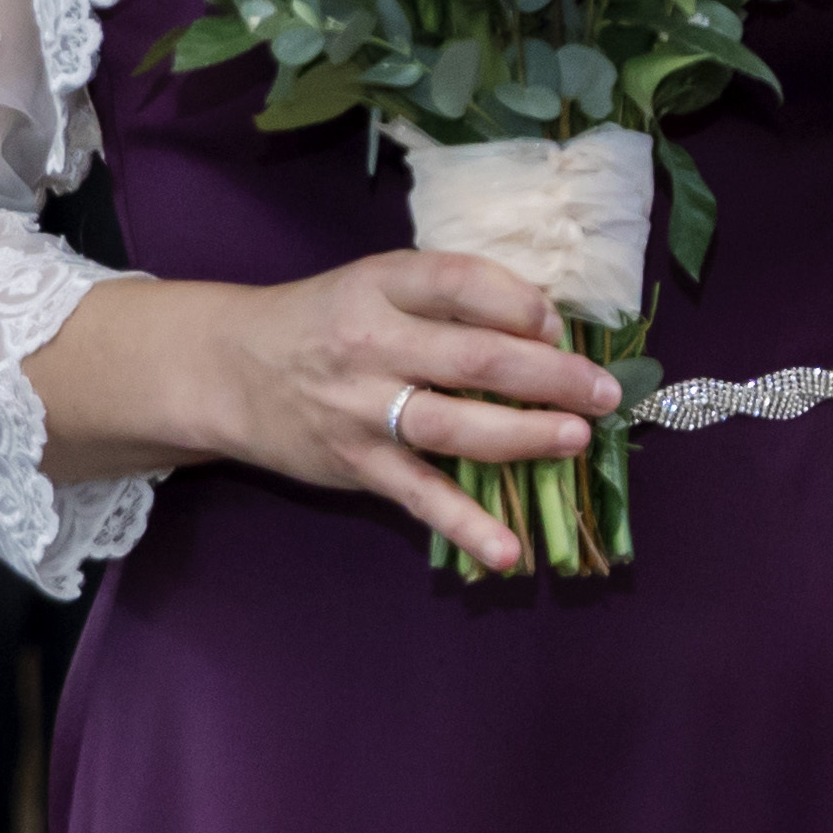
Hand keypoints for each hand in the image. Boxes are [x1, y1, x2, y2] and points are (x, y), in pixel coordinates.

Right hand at [116, 254, 630, 573]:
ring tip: (576, 439)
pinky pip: (420, 497)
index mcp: (382, 285)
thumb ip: (448, 297)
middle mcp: (371, 344)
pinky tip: (509, 551)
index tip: (556, 324)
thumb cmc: (324, 320)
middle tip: (604, 391)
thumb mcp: (377, 283)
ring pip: (454, 425)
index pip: (462, 281)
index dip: (519, 302)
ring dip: (524, 435)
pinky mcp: (356, 465)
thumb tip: (544, 327)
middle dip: (551, 375)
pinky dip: (465, 526)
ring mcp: (361, 409)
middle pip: (474, 357)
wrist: (229, 370)